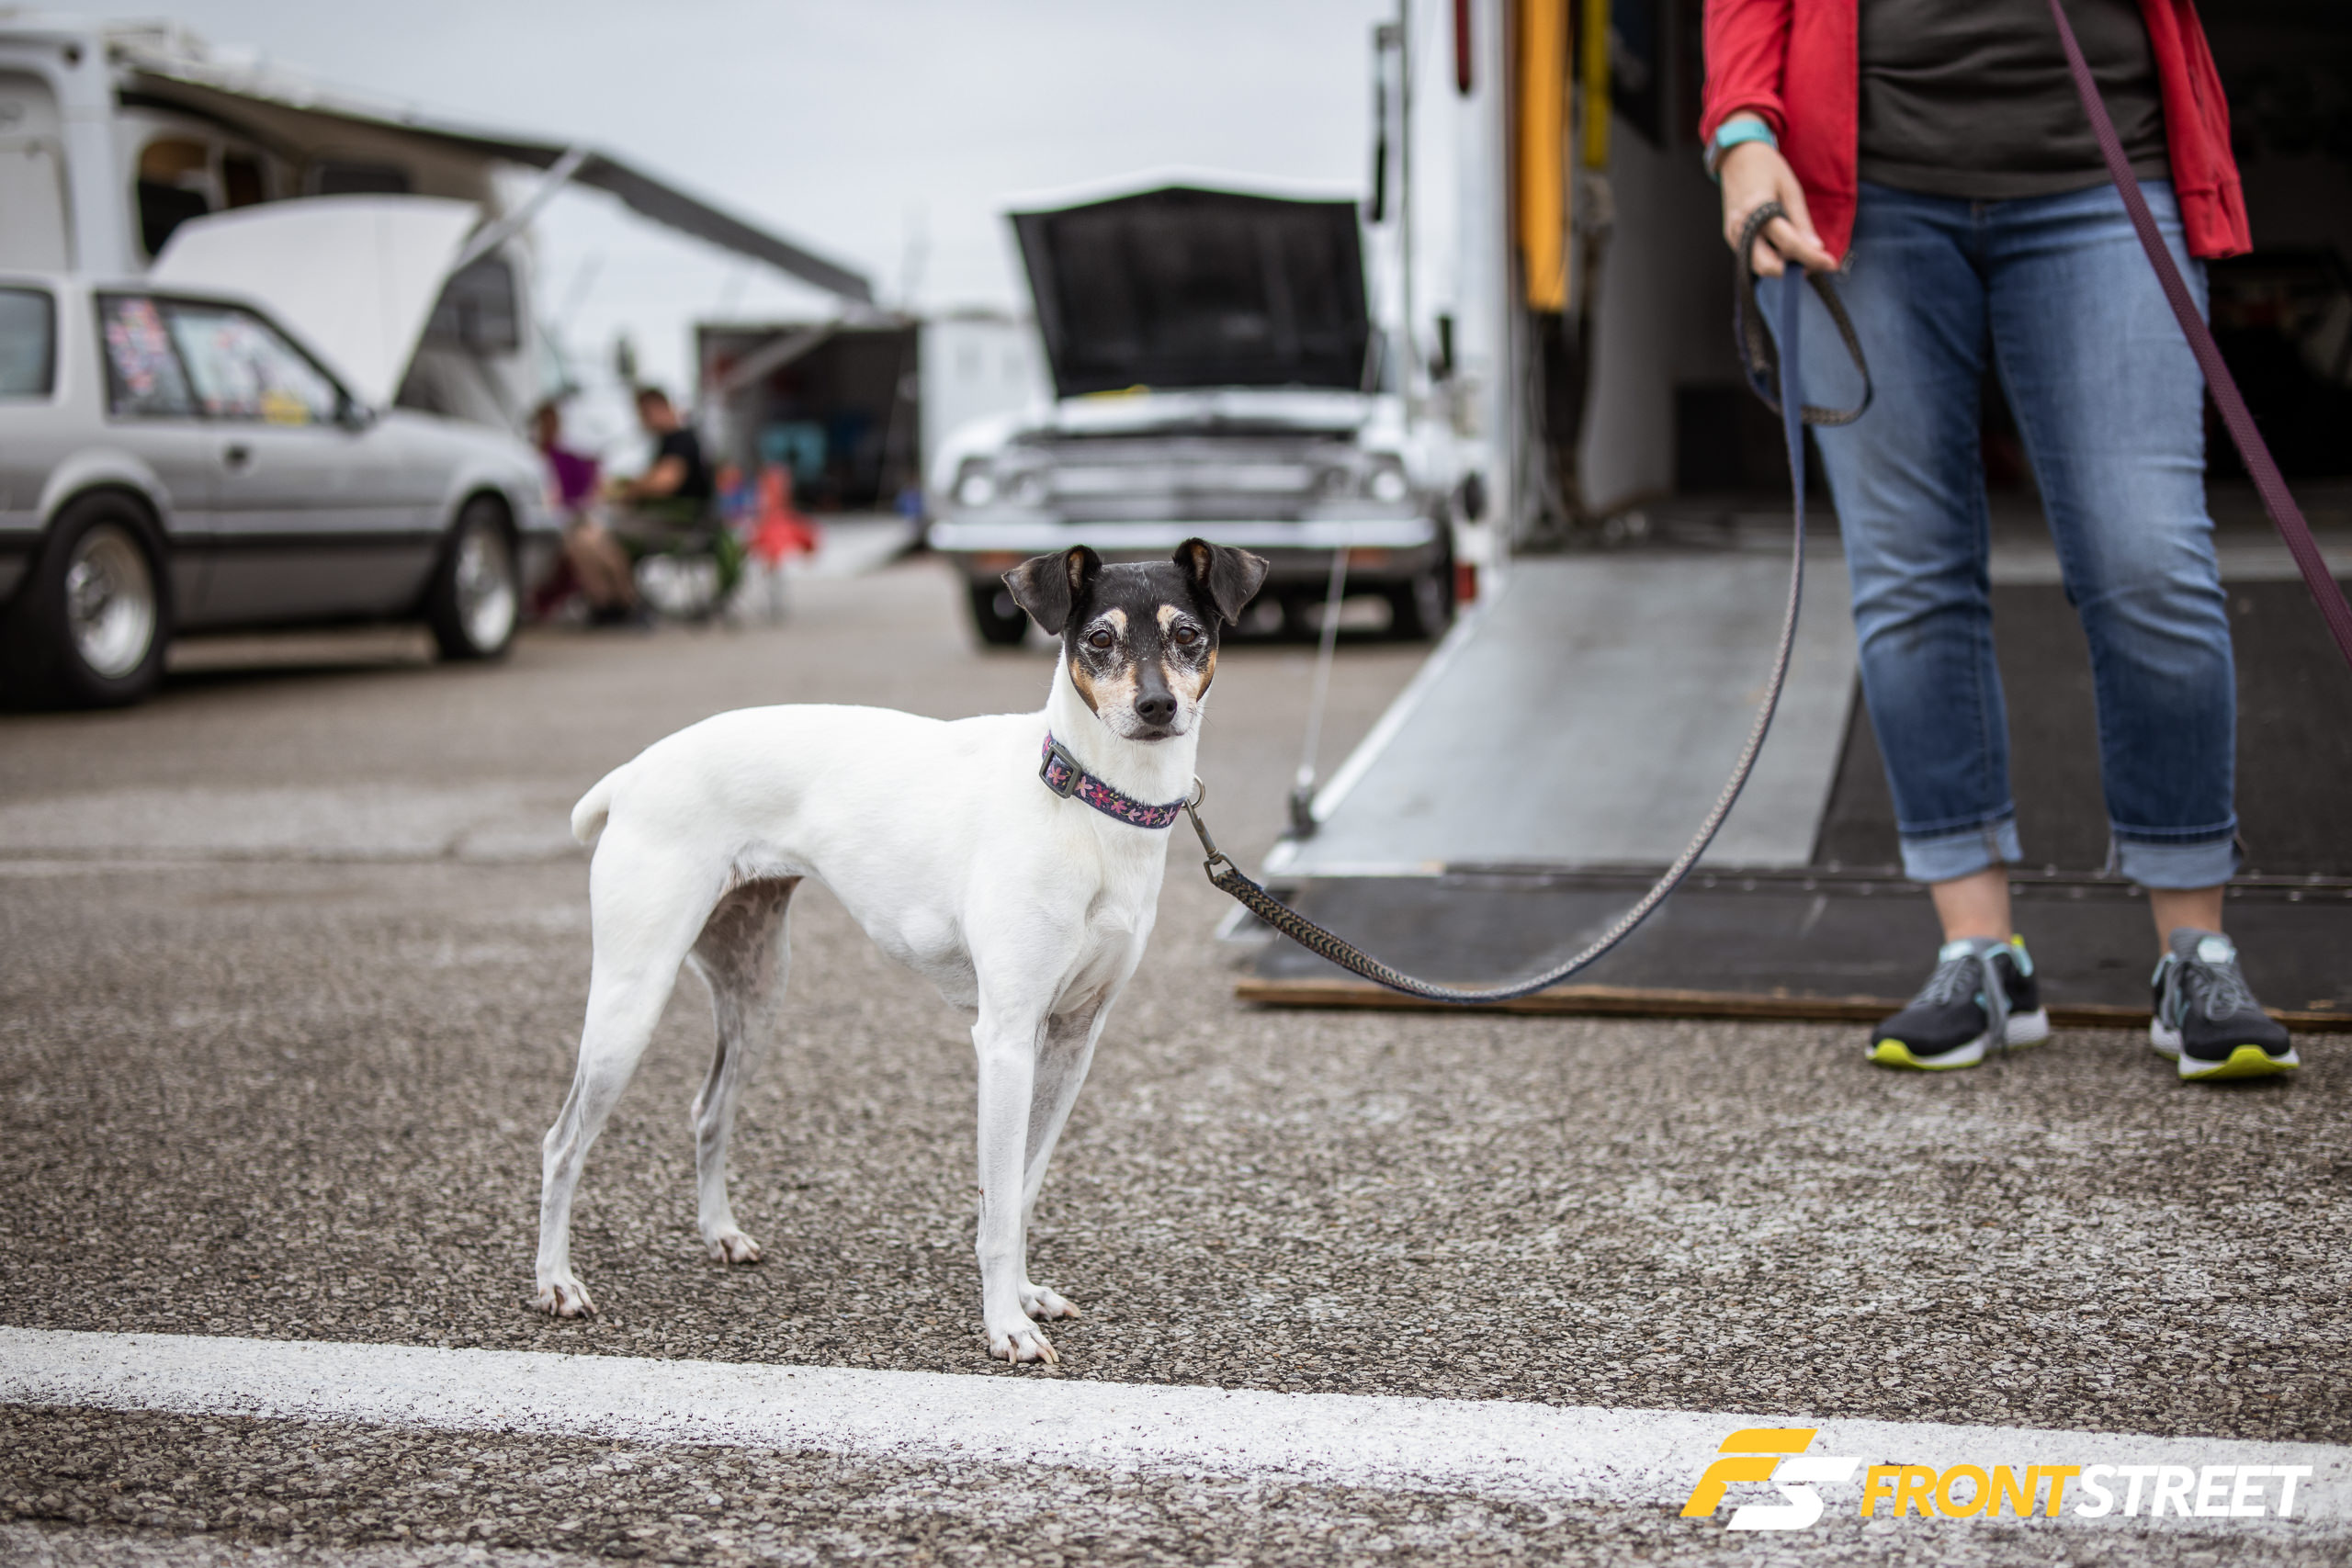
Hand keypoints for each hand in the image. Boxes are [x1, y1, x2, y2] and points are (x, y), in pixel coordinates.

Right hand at [1718, 131, 1835, 277]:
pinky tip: (1781, 243)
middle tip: (1810, 257)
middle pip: (1768, 267)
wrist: (1737, 157)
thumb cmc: (1766, 168)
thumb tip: (1816, 248)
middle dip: (1790, 267)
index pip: (1789, 244)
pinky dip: (1770, 256)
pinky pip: (1753, 257)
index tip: (1831, 264)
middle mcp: (1741, 228)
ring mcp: (1733, 235)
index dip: (1812, 257)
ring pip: (1759, 267)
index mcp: (1758, 211)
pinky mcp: (1731, 238)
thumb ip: (1801, 222)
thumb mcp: (1791, 190)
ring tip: (1796, 246)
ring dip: (1780, 263)